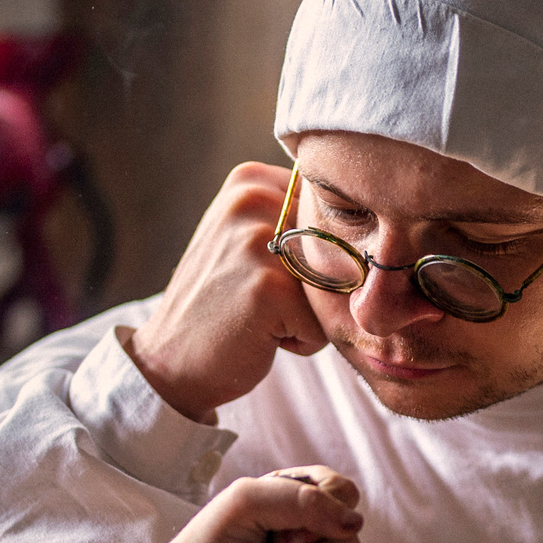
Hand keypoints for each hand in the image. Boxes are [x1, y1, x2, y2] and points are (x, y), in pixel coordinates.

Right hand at [122, 162, 328, 421]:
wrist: (167, 362)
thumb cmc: (223, 306)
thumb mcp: (249, 240)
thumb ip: (296, 219)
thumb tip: (374, 216)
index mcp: (251, 179)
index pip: (331, 214)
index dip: (313, 257)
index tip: (265, 272)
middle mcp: (253, 198)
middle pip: (338, 248)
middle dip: (314, 286)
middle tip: (260, 300)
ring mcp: (259, 241)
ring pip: (335, 286)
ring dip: (309, 314)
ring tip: (261, 317)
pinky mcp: (268, 287)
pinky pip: (323, 323)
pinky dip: (302, 342)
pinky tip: (259, 336)